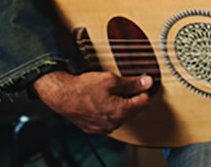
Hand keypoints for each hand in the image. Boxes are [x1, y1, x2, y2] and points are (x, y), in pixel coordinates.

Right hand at [33, 70, 152, 134]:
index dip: (144, 90)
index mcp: (121, 111)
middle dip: (132, 98)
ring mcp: (105, 128)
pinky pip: (109, 121)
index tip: (141, 83)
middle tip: (123, 85)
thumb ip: (131, 83)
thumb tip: (147, 82)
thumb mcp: (111, 80)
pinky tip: (102, 102)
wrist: (63, 96)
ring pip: (122, 116)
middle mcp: (115, 123)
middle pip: (134, 110)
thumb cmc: (84, 87)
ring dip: (121, 105)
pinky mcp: (95, 129)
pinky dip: (110, 111)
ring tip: (110, 93)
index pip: (144, 102)